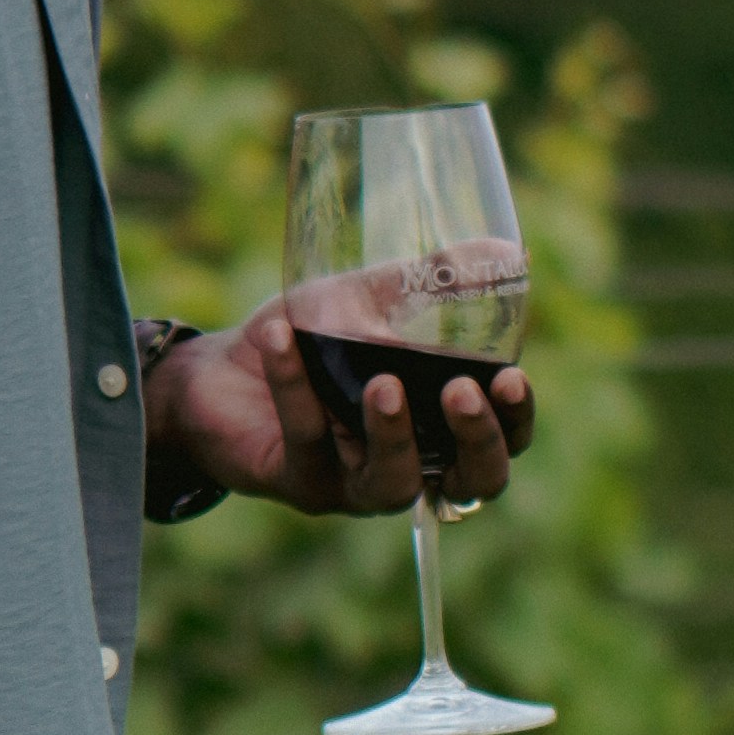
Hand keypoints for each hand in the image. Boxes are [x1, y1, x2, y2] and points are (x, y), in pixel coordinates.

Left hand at [148, 311, 532, 522]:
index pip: (500, 445)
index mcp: (438, 433)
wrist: (220, 371)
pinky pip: (306, 437)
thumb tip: (503, 249)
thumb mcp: (372, 301)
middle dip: (476, 441)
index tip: (510, 378)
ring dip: (394, 435)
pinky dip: (294, 383)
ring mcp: (352, 485)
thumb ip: (432, 282)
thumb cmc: (310, 340)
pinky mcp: (297, 481)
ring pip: (391, 484)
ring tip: (384, 384)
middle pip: (471, 484)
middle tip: (461, 391)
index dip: (513, 423)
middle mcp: (407, 469)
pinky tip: (281, 336)